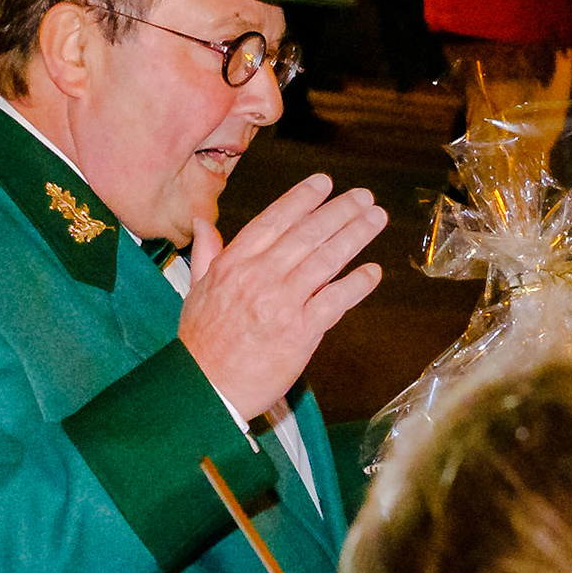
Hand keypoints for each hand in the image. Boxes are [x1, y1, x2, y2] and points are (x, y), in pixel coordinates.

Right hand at [179, 173, 387, 419]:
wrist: (205, 389)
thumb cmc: (202, 343)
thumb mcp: (195, 291)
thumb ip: (206, 253)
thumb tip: (203, 222)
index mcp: (233, 264)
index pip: (273, 221)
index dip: (302, 199)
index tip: (325, 182)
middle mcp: (259, 278)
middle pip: (307, 235)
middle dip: (340, 212)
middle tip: (364, 197)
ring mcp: (281, 304)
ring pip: (325, 261)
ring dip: (355, 236)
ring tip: (376, 219)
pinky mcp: (300, 333)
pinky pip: (335, 301)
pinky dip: (356, 284)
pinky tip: (373, 271)